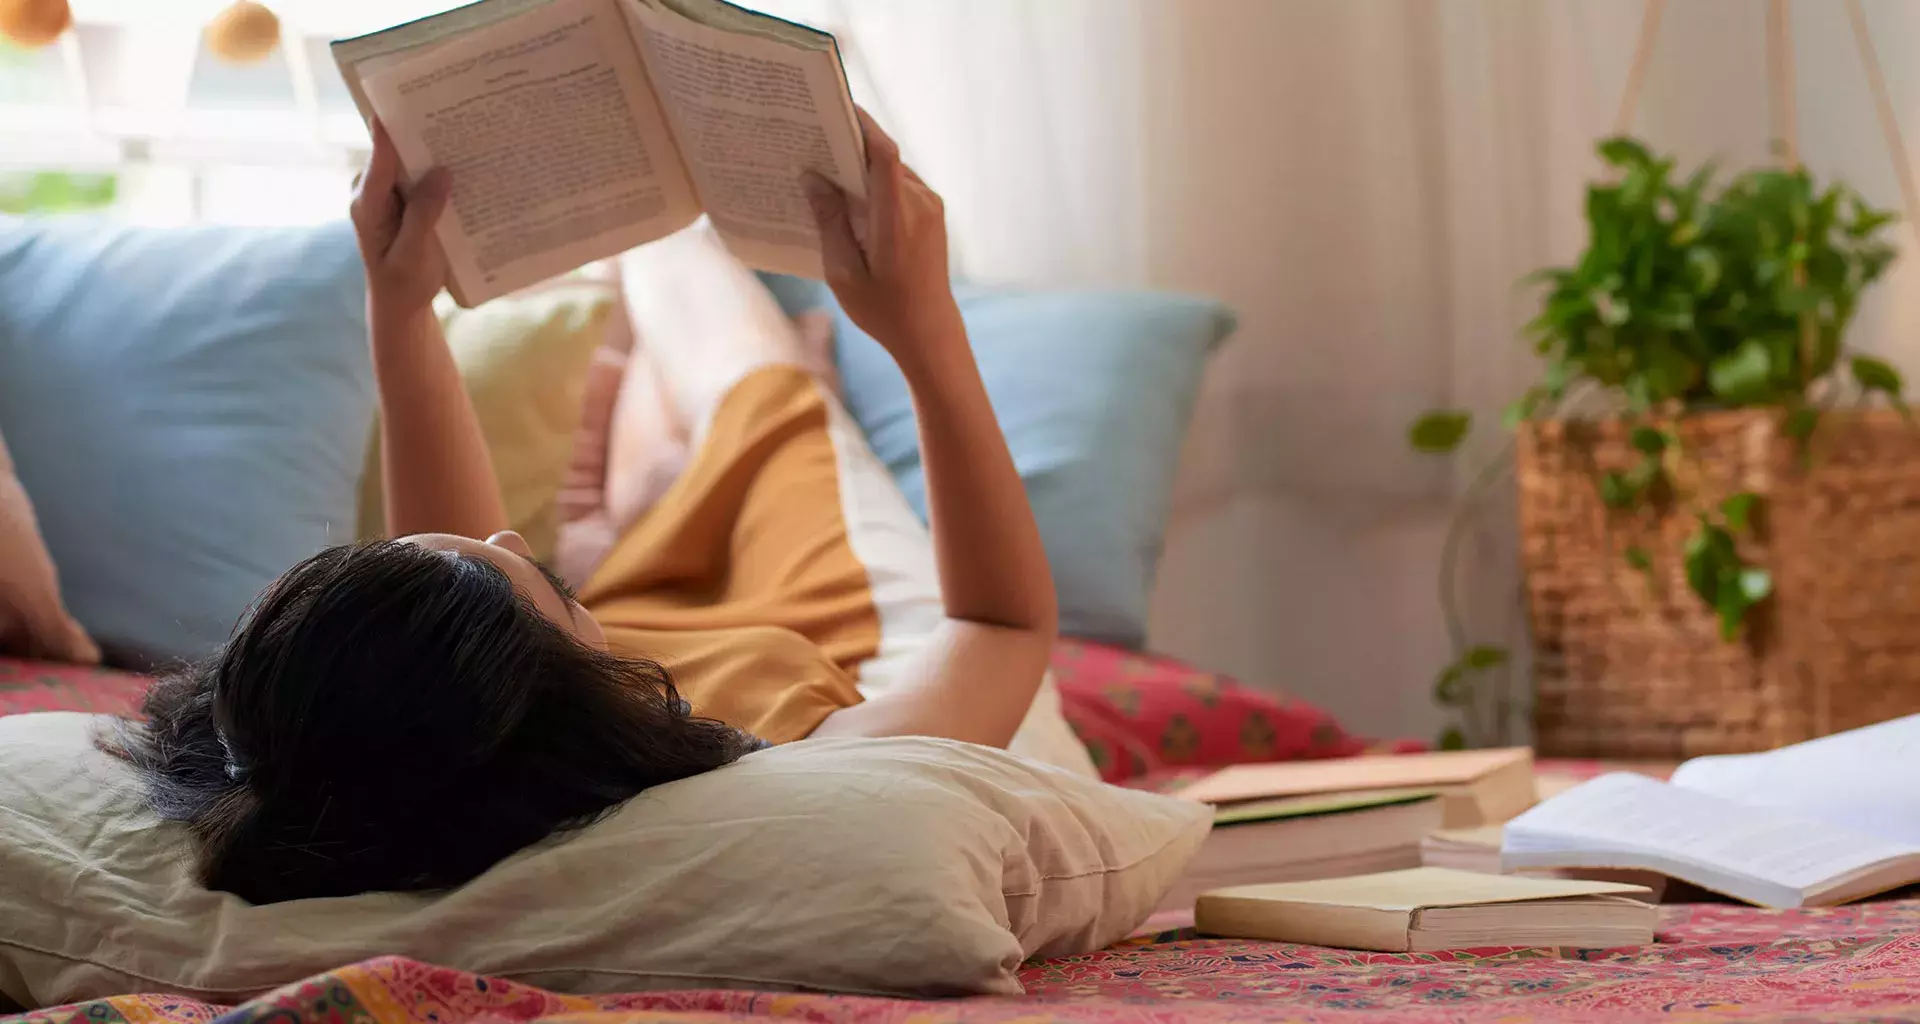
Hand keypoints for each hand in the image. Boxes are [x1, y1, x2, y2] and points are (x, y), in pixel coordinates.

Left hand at [351, 120, 452, 320]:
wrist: (402, 304)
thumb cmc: (404, 284)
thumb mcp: (413, 255)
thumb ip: (423, 215)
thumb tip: (442, 173)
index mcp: (367, 204)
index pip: (379, 160)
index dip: (390, 130)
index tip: (405, 104)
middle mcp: (374, 191)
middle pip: (396, 154)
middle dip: (423, 137)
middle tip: (456, 116)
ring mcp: (390, 194)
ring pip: (412, 164)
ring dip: (437, 153)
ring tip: (469, 135)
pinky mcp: (406, 199)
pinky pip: (422, 178)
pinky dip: (442, 172)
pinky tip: (467, 165)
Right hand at [802, 109, 960, 358]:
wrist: (929, 333)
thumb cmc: (883, 309)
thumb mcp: (843, 271)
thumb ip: (829, 220)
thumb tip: (813, 176)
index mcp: (897, 218)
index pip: (883, 154)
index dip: (861, 125)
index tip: (834, 107)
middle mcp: (920, 204)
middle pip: (884, 158)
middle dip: (850, 145)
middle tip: (814, 137)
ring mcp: (931, 207)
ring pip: (891, 171)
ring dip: (862, 167)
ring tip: (826, 167)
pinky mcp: (933, 214)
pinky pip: (900, 186)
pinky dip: (876, 184)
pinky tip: (851, 195)